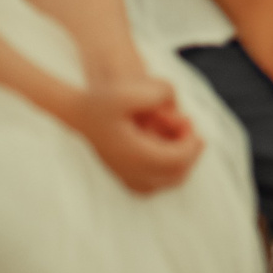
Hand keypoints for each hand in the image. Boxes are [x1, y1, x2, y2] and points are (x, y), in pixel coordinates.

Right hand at [70, 81, 204, 192]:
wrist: (81, 113)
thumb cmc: (104, 99)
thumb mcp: (128, 90)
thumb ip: (157, 93)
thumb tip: (178, 110)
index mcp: (132, 155)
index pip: (177, 161)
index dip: (191, 141)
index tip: (187, 120)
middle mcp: (131, 173)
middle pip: (178, 174)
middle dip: (190, 150)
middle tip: (186, 125)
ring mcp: (129, 179)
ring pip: (171, 180)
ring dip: (183, 158)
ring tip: (178, 133)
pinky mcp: (128, 179)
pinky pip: (160, 182)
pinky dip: (172, 165)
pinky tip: (168, 141)